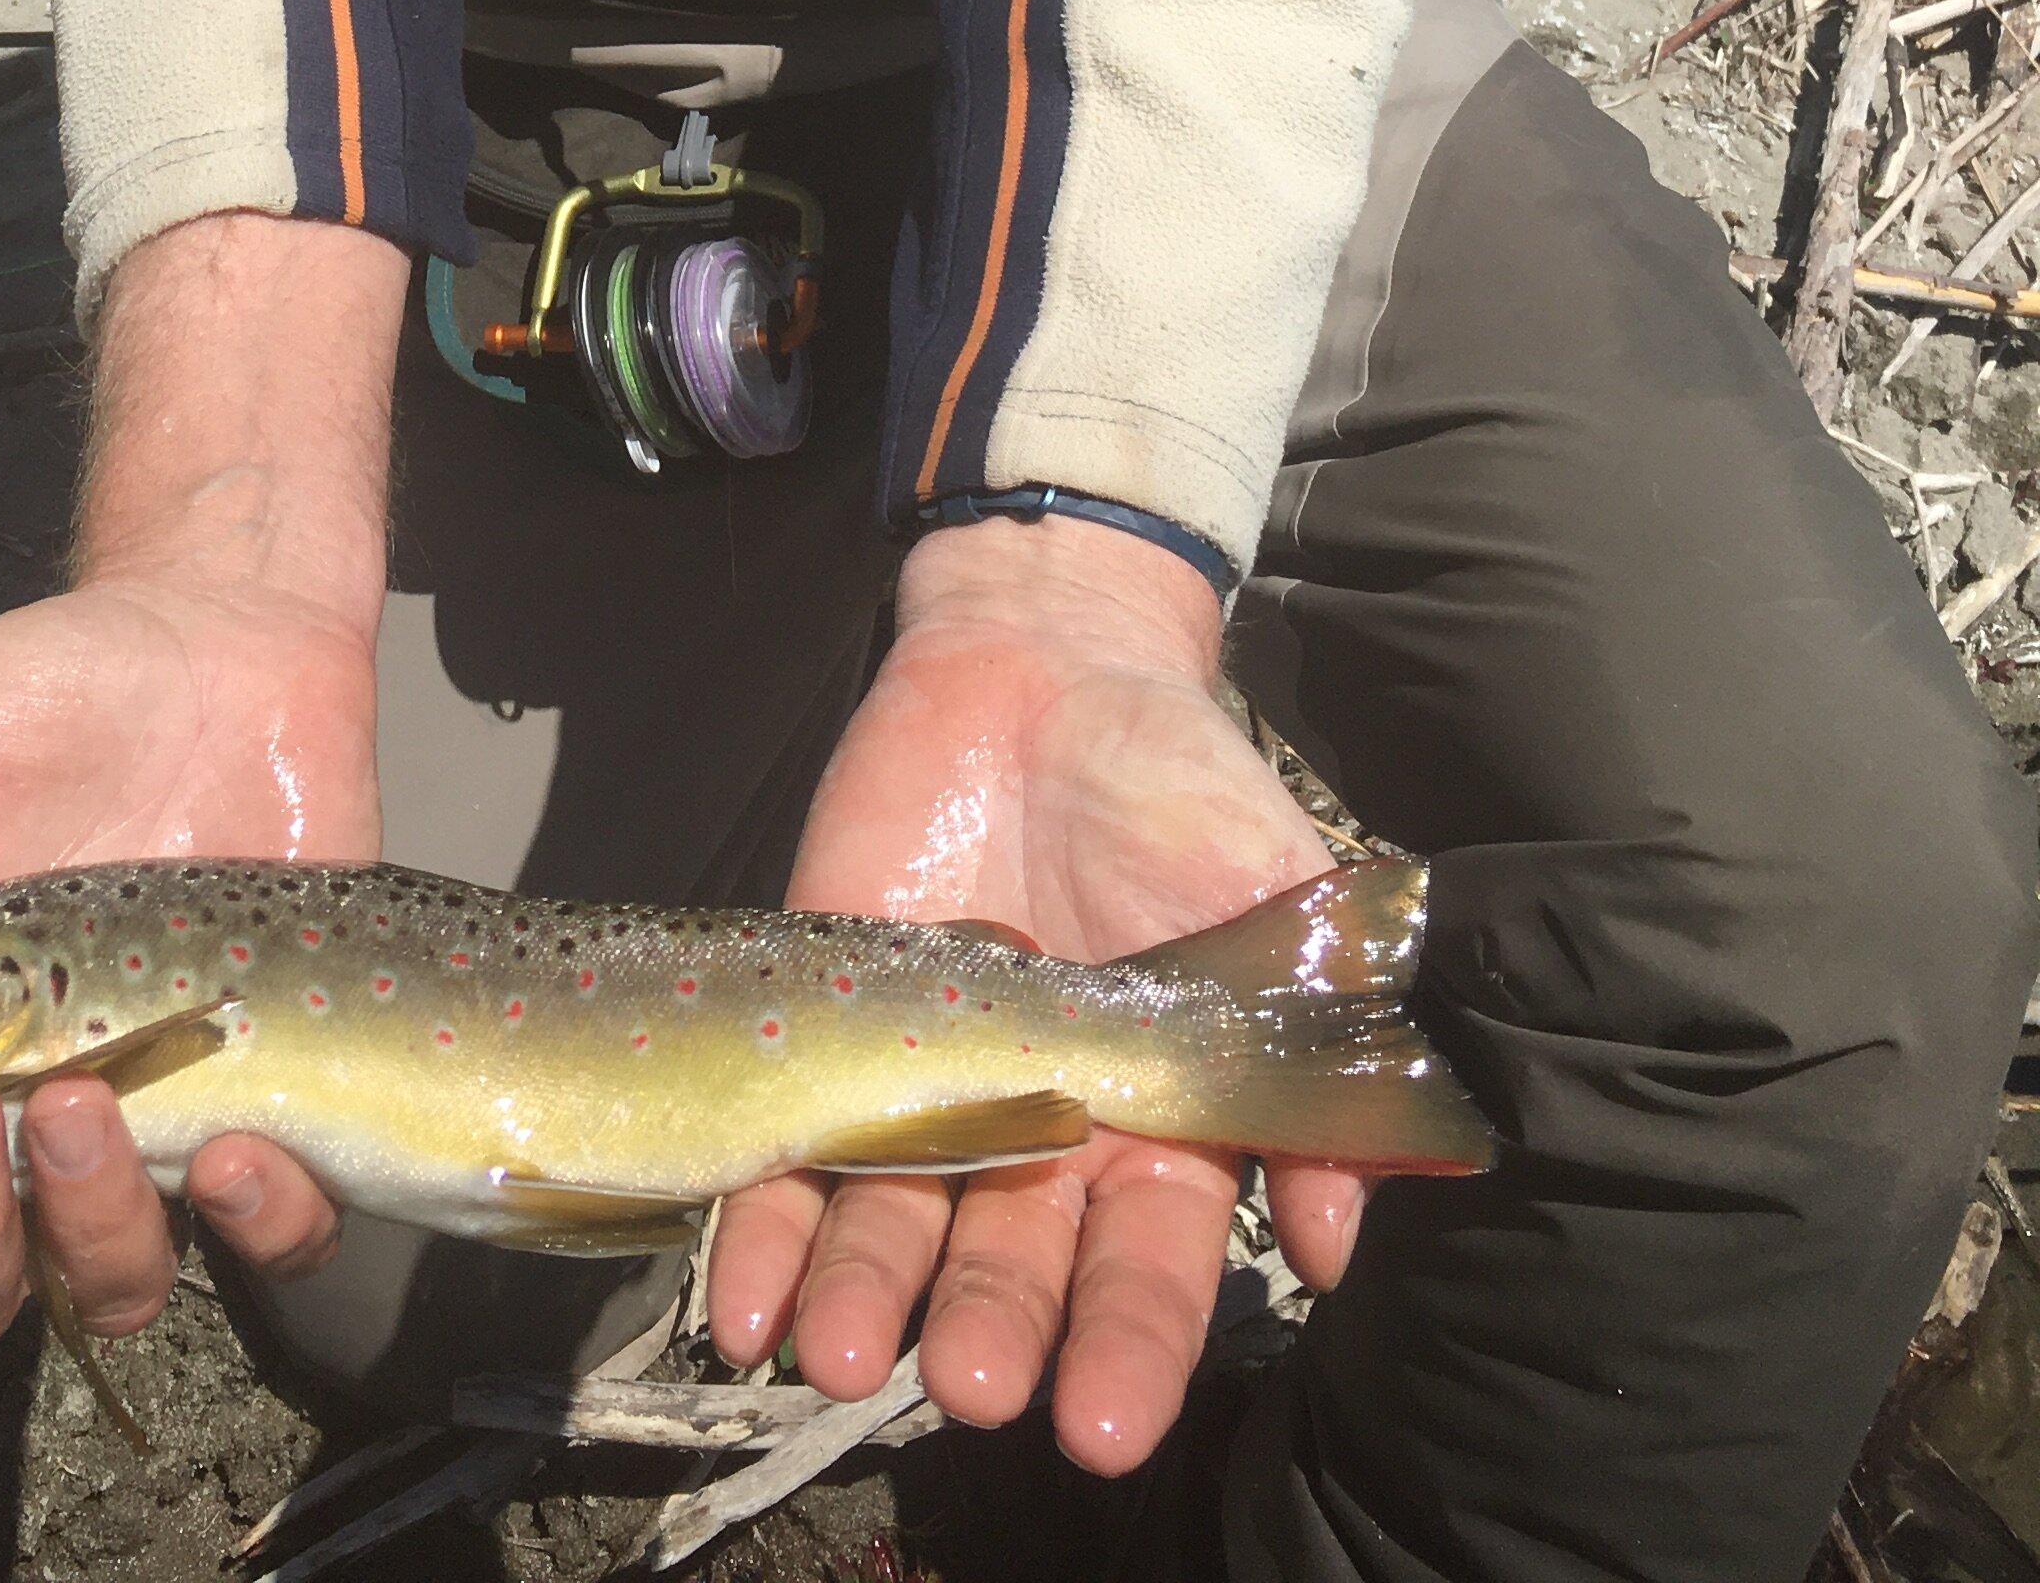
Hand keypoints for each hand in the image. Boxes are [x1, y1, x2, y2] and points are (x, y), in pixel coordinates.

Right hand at [0, 211, 402, 1362]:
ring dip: (83, 1229)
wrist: (215, 632)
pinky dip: (262, 1222)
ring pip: (98, 1285)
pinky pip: (276, 1236)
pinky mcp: (273, 1099)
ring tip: (82, 1097)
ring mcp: (150, 1124)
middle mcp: (15, 1128)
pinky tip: (243, 1149)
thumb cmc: (39, 694)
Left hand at [708, 514, 1356, 1470]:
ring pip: (892, 1233)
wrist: (1040, 661)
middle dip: (993, 1328)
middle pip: (1013, 1267)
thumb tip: (1334, 1238)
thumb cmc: (1174, 786)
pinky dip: (761, 1232)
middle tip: (972, 1384)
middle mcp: (1037, 1144)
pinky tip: (746, 1299)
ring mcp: (924, 1098)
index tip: (1105, 1420)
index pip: (1148, 1269)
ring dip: (866, 1300)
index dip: (1130, 1345)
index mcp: (1154, 1133)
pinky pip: (785, 1156)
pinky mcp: (822, 1036)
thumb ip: (1300, 1051)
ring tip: (839, 1358)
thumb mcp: (1270, 892)